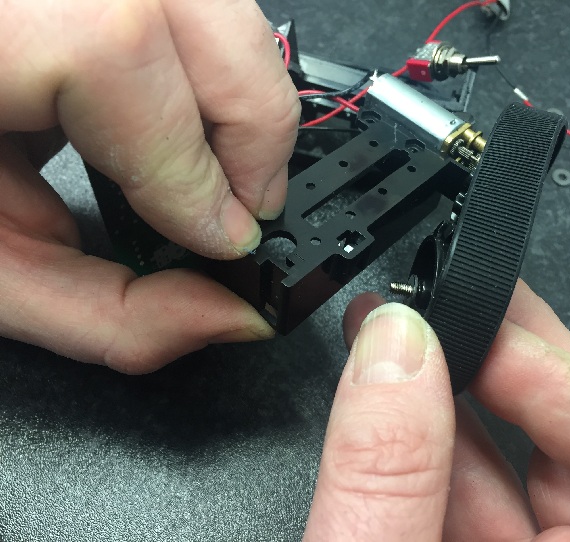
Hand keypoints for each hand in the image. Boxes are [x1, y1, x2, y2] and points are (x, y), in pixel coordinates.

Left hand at [0, 0, 298, 371]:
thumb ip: (107, 308)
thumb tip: (226, 312)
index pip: (115, 54)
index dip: (191, 163)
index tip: (225, 239)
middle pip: (201, 15)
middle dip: (253, 132)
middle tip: (242, 208)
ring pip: (218, 9)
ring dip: (240, 103)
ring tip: (214, 169)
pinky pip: (196, 13)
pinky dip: (212, 75)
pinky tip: (178, 120)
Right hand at [304, 281, 569, 539]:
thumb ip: (388, 481)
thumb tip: (393, 351)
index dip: (565, 373)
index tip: (476, 338)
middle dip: (509, 360)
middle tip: (448, 302)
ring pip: (537, 470)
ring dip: (461, 399)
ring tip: (399, 340)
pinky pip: (498, 501)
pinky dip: (444, 452)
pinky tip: (396, 406)